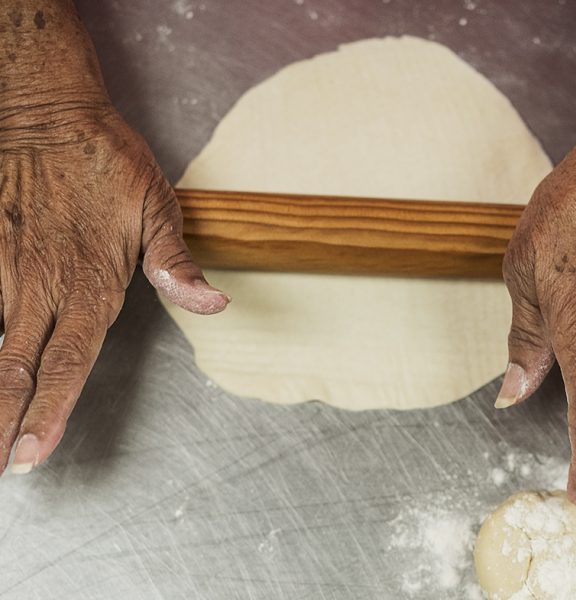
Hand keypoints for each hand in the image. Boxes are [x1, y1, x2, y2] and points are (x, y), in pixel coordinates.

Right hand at [0, 103, 227, 474]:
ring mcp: (4, 266)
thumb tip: (215, 306)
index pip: (70, 359)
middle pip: (18, 364)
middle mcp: (43, 284)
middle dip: (3, 419)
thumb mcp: (159, 209)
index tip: (31, 451)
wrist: (45, 109)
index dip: (51, 408)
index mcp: (92, 283)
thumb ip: (176, 266)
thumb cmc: (108, 161)